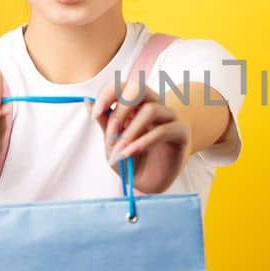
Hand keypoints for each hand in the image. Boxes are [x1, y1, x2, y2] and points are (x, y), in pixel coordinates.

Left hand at [91, 73, 190, 193]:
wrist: (150, 183)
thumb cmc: (133, 160)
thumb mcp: (112, 143)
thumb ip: (105, 123)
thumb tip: (88, 102)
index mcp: (135, 105)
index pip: (123, 86)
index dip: (108, 94)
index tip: (95, 113)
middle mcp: (154, 105)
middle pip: (139, 88)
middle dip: (121, 107)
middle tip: (110, 130)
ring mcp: (169, 117)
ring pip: (151, 109)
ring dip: (130, 131)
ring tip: (119, 150)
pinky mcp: (181, 132)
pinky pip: (162, 131)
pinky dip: (142, 142)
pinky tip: (130, 153)